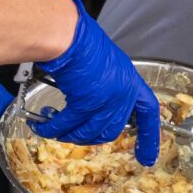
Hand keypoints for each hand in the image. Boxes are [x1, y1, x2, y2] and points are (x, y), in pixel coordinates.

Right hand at [32, 0, 160, 163]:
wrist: (70, 35)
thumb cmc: (82, 40)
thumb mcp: (104, 61)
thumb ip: (104, 82)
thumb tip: (90, 96)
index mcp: (130, 81)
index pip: (148, 112)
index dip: (149, 136)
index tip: (147, 156)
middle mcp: (121, 94)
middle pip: (111, 130)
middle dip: (89, 135)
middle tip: (73, 133)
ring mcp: (105, 101)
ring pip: (87, 132)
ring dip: (67, 134)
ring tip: (52, 128)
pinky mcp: (85, 104)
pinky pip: (67, 125)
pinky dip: (52, 128)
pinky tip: (42, 125)